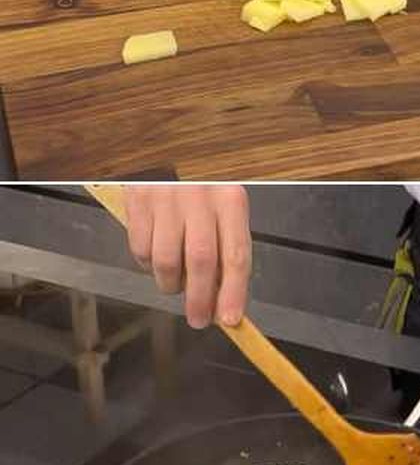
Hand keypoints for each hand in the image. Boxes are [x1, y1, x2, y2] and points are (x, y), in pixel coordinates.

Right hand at [122, 185, 251, 328]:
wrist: (168, 145)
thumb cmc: (203, 180)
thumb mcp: (224, 202)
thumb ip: (226, 242)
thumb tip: (224, 292)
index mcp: (231, 198)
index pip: (235, 255)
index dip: (233, 292)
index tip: (230, 318)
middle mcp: (201, 198)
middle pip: (201, 262)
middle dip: (200, 299)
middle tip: (198, 320)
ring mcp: (166, 199)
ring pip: (167, 261)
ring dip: (171, 284)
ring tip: (176, 286)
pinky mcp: (137, 200)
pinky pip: (141, 249)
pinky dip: (148, 264)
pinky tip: (157, 257)